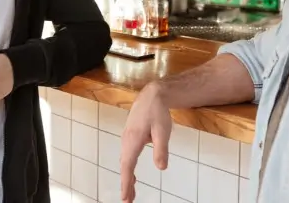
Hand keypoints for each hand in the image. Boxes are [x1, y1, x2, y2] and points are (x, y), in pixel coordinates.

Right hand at [120, 84, 171, 202]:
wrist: (152, 95)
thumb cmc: (157, 112)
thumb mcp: (163, 131)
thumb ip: (161, 149)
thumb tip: (161, 167)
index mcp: (133, 140)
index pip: (128, 166)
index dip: (127, 183)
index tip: (126, 197)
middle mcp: (127, 140)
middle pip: (124, 166)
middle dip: (126, 183)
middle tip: (128, 199)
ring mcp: (127, 138)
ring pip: (125, 161)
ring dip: (127, 176)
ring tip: (131, 192)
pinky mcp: (130, 136)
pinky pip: (127, 155)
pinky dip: (128, 167)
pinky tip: (132, 173)